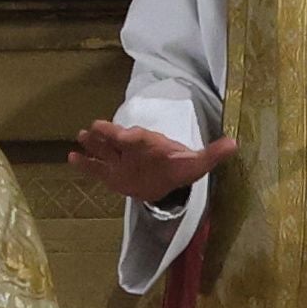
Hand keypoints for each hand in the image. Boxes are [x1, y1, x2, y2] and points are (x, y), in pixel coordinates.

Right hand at [70, 121, 237, 206]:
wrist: (167, 178)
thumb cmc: (179, 166)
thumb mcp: (197, 163)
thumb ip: (212, 154)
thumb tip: (235, 144)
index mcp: (151, 143)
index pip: (140, 138)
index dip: (133, 136)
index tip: (125, 134)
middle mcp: (133, 149)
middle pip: (118, 139)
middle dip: (108, 135)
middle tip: (95, 128)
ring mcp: (120, 160)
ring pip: (104, 150)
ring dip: (93, 144)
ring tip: (81, 136)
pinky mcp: (112, 174)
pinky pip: (96, 168)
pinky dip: (84, 164)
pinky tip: (71, 157)